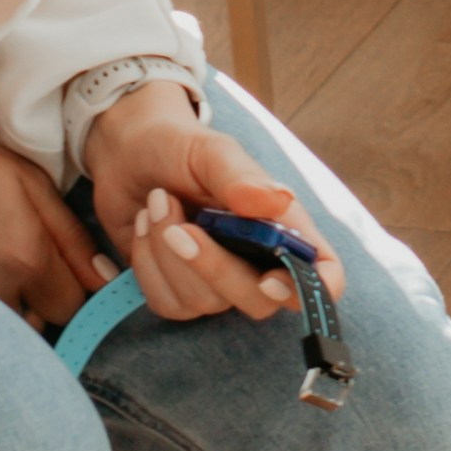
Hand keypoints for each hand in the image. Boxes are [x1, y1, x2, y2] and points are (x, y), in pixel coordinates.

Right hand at [0, 95, 106, 325]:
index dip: (75, 286)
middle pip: (42, 323)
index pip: (74, 307)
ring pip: (9, 325)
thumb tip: (103, 278)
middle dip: (45, 299)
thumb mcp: (30, 181)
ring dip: (14, 304)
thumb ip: (72, 235)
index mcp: (26, 258)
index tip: (67, 267)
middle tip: (28, 259)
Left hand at [80, 82, 345, 324]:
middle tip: (179, 227)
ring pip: (203, 302)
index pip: (323, 272)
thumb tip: (278, 201)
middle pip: (257, 301)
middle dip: (213, 267)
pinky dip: (147, 264)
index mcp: (281, 224)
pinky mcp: (177, 290)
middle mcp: (255, 259)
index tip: (270, 281)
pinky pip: (167, 303)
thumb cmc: (179, 146)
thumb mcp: (209, 150)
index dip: (313, 290)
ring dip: (168, 252)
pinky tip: (145, 225)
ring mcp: (216, 280)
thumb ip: (240, 176)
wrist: (127, 151)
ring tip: (156, 202)